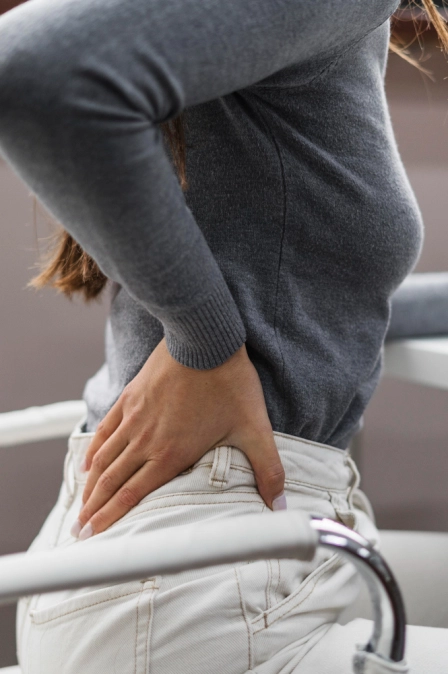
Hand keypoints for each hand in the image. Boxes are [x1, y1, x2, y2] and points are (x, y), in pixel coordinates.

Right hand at [71, 338, 285, 539]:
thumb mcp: (254, 427)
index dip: (110, 519)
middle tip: (79, 532)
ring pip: (103, 459)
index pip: (132, 495)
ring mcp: (134, 418)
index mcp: (171, 453)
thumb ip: (268, 469)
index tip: (93, 538)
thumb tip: (279, 503)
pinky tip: (87, 463)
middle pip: (110, 482)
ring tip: (80, 506)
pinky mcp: (130, 398)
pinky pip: (104, 430)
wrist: (204, 338)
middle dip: (92, 510)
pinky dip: (92, 450)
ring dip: (89, 486)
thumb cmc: (229, 382)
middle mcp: (145, 440)